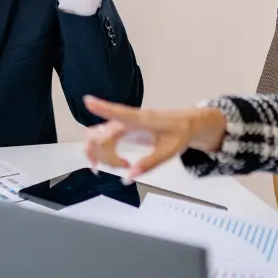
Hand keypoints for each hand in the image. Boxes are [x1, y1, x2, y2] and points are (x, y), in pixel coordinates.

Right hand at [81, 97, 227, 182]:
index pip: (120, 113)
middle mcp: (129, 119)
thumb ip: (150, 163)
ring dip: (100, 153)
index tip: (88, 101)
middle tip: (124, 166)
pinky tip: (113, 162)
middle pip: (103, 133)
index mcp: (142, 120)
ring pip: (99, 135)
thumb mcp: (170, 151)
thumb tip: (128, 177)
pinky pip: (103, 137)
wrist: (188, 123)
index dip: (103, 107)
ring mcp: (124, 122)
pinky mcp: (123, 127)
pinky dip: (101, 150)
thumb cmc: (180, 132)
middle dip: (104, 155)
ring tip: (121, 165)